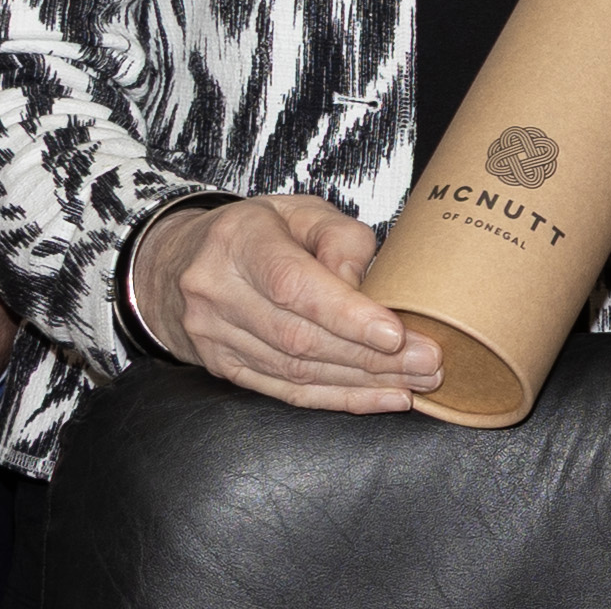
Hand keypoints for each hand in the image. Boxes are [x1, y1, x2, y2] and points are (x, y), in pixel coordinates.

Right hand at [130, 194, 437, 414]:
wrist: (181, 261)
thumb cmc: (259, 231)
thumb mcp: (302, 211)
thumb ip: (341, 239)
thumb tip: (363, 287)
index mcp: (239, 241)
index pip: (293, 285)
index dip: (346, 314)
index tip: (395, 333)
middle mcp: (218, 291)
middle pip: (299, 336)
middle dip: (371, 357)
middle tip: (429, 363)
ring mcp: (215, 336)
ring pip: (295, 370)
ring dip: (363, 382)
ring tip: (417, 382)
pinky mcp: (224, 368)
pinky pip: (286, 391)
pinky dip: (338, 398)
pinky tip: (381, 398)